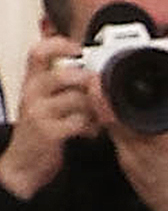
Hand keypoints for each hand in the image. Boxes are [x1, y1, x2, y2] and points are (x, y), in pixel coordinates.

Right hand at [0, 36, 94, 199]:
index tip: (79, 50)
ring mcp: (38, 113)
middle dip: (90, 81)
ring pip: (76, 98)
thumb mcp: (49, 101)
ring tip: (99, 116)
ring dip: (95, 107)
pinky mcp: (47, 133)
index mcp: (32, 82)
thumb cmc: (42, 129)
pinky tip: (92, 131)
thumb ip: (68, 85)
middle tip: (101, 92)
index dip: (59, 45)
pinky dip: (92, 125)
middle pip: (63, 74)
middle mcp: (31, 94)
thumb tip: (98, 71)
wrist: (23, 164)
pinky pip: (79, 121)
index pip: (38, 52)